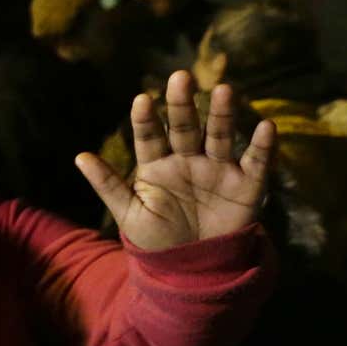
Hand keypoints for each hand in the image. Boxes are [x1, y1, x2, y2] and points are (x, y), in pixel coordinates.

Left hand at [76, 71, 274, 250]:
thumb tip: (79, 156)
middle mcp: (187, 159)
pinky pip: (256, 162)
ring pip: (219, 136)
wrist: (192, 268)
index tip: (141, 100)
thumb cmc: (156, 238)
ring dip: (222, 114)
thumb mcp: (129, 213)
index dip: (146, 120)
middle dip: (182, 105)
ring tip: (224, 90)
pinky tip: (266, 126)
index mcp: (157, 164)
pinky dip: (263, 146)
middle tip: (180, 78)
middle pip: (185, 127)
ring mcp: (217, 169)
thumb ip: (108, 185)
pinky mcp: (246, 184)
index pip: (149, 137)